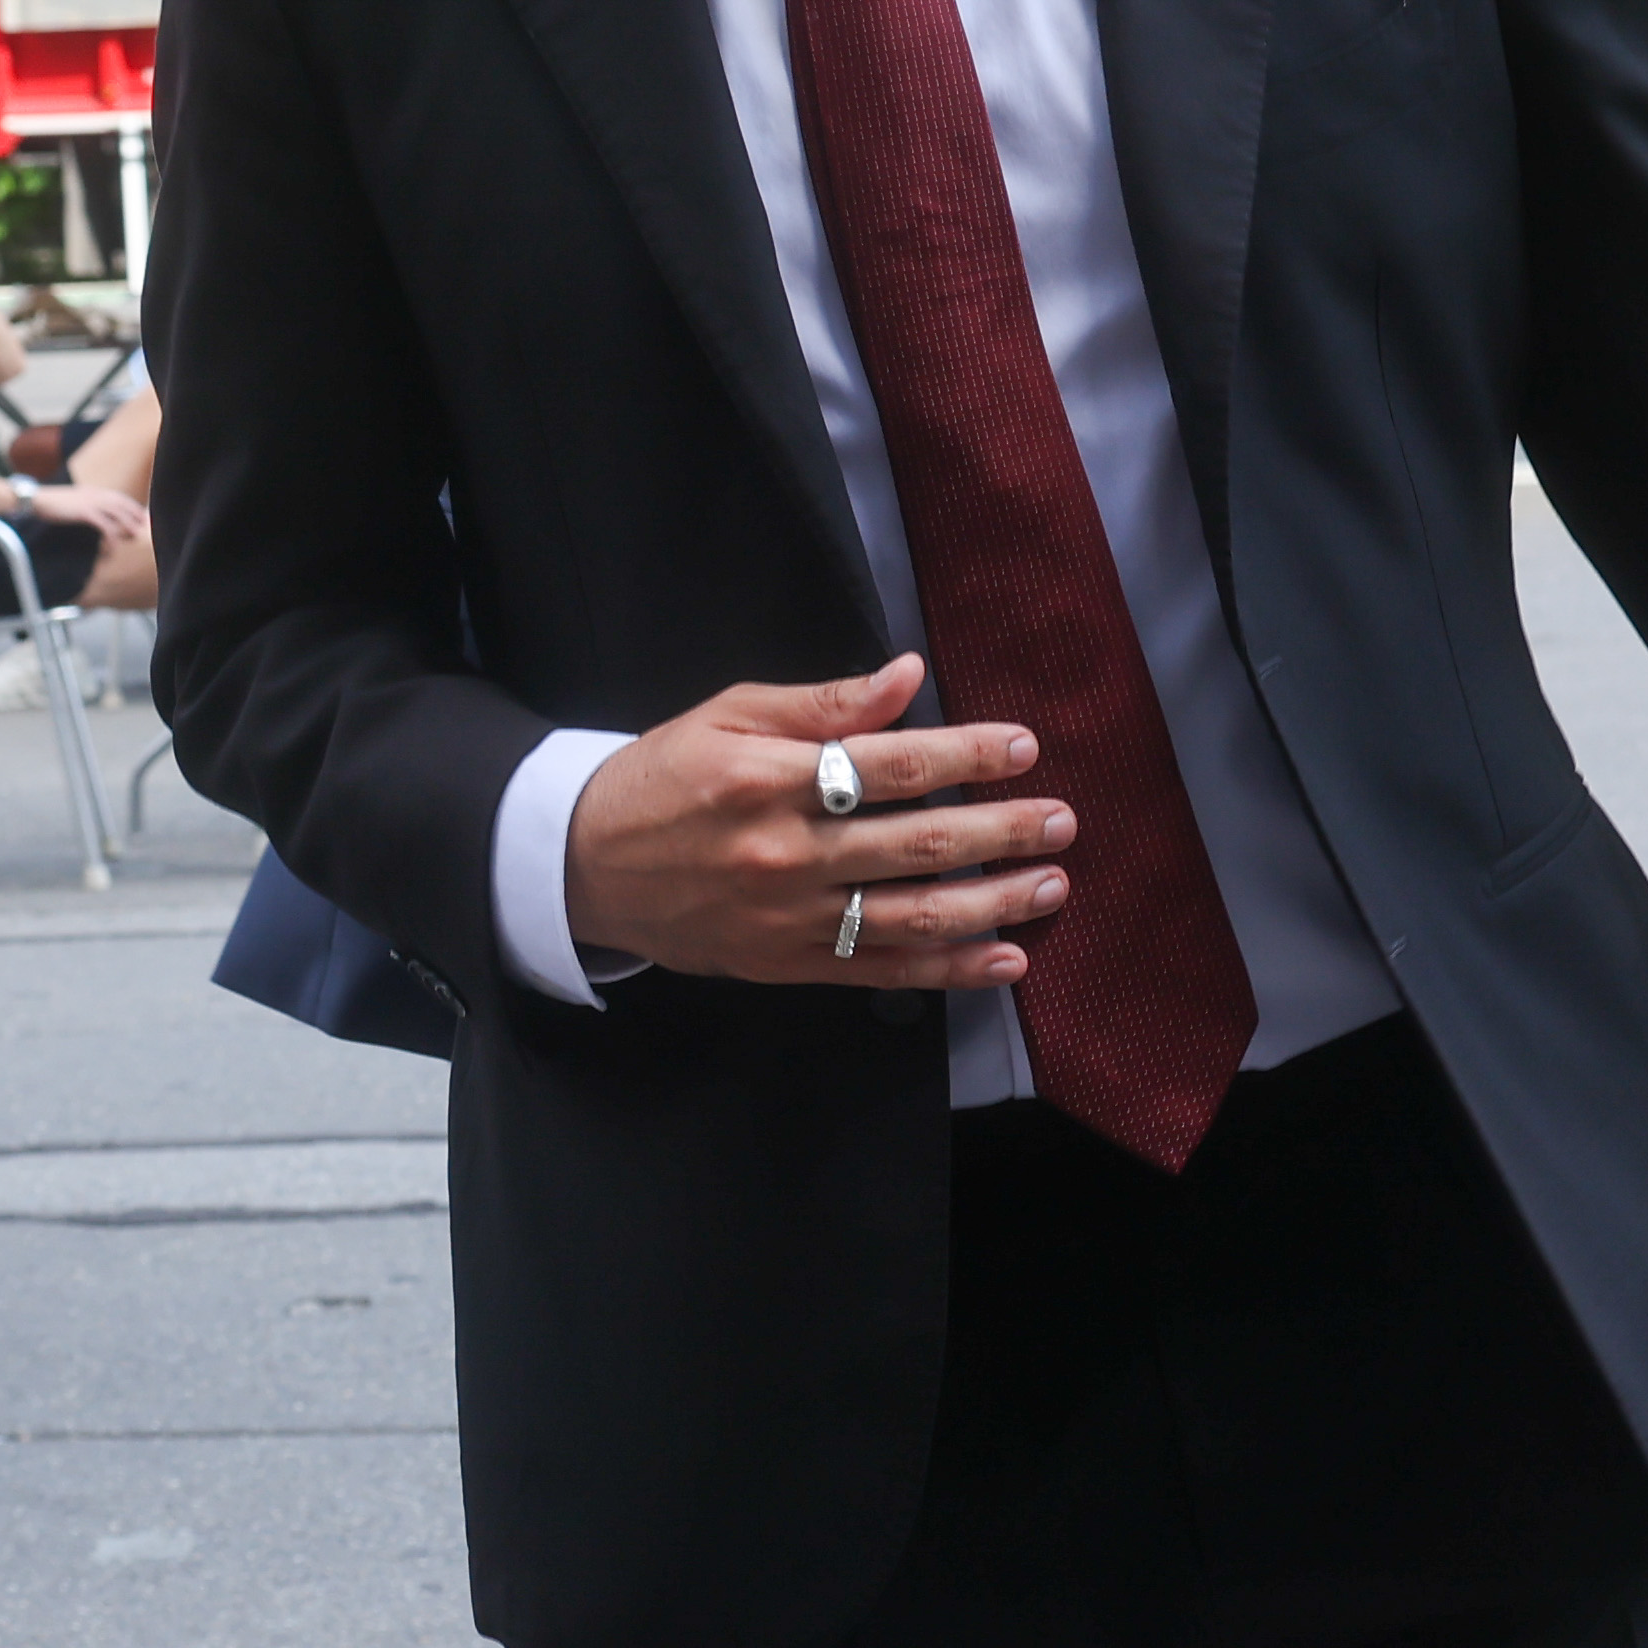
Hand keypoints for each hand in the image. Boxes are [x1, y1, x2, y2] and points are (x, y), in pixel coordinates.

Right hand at [555, 659, 1071, 992]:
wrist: (584, 867)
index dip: (965, 757)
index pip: (890, 766)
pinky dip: (950, 970)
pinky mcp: (789, 966)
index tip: (1023, 748)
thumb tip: (909, 677)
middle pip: (916, 845)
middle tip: (1063, 820)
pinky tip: (1005, 960)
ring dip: (993, 904)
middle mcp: (786, 854)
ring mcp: (790, 919)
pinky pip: (883, 971)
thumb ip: (825, 703)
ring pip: (912, 917)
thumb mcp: (729, 714)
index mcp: (768, 779)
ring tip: (1052, 885)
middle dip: (1002, 832)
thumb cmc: (662, 777)